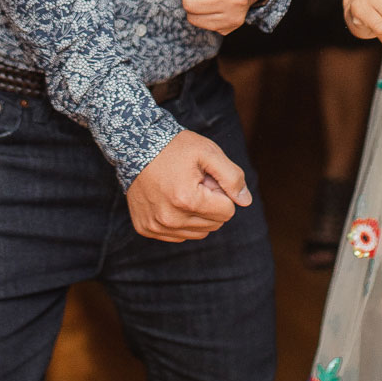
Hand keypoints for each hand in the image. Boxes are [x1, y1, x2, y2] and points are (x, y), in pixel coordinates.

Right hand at [126, 129, 251, 241]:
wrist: (135, 146)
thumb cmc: (175, 148)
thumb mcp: (208, 153)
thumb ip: (232, 177)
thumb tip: (245, 202)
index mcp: (188, 200)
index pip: (228, 211)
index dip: (221, 192)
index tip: (206, 178)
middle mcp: (170, 219)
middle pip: (214, 224)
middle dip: (211, 203)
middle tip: (195, 182)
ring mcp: (156, 226)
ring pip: (199, 233)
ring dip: (198, 214)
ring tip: (183, 190)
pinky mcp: (146, 229)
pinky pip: (179, 235)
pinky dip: (181, 220)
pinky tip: (171, 200)